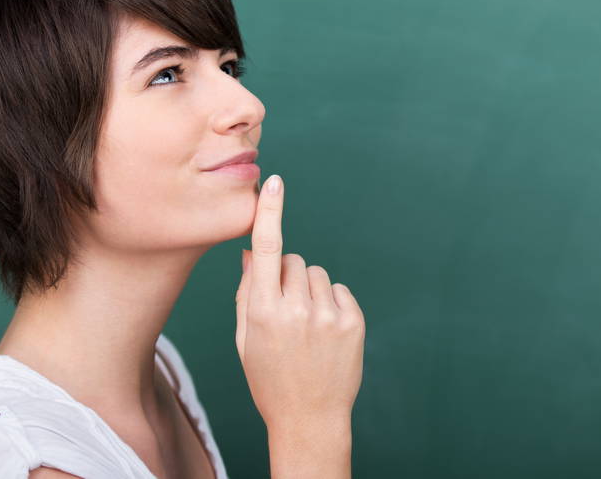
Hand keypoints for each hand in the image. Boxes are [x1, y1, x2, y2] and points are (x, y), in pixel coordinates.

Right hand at [235, 174, 364, 429]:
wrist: (310, 419)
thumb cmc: (270, 378)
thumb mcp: (247, 339)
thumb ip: (247, 292)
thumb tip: (251, 251)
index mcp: (263, 312)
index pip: (266, 249)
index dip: (270, 212)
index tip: (274, 182)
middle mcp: (296, 310)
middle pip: (292, 261)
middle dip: (286, 277)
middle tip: (285, 313)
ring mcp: (328, 316)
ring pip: (316, 274)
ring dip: (310, 291)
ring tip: (306, 328)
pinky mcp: (353, 322)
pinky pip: (339, 290)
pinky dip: (332, 304)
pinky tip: (326, 334)